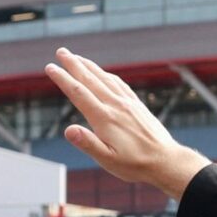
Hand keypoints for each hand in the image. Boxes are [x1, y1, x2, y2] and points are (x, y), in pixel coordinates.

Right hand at [45, 48, 210, 199]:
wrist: (166, 161)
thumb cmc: (135, 164)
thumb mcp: (108, 160)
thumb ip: (88, 144)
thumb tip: (69, 130)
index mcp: (105, 118)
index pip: (79, 93)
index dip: (63, 79)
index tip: (50, 67)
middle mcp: (116, 106)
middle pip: (91, 80)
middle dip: (74, 64)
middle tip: (60, 51)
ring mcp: (128, 104)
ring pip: (105, 79)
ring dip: (90, 66)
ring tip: (77, 58)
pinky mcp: (137, 106)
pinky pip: (120, 84)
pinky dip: (108, 75)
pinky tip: (104, 74)